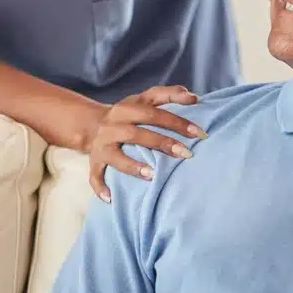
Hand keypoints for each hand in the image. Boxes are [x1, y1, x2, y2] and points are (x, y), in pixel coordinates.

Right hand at [88, 86, 204, 203]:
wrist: (93, 125)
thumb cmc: (129, 114)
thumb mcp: (145, 99)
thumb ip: (170, 95)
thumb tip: (194, 98)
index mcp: (126, 107)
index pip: (153, 112)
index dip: (177, 121)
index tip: (199, 133)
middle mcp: (112, 125)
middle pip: (137, 133)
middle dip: (162, 143)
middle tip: (186, 153)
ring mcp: (101, 145)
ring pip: (115, 156)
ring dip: (133, 166)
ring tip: (153, 174)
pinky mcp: (94, 162)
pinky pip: (94, 176)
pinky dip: (100, 187)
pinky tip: (111, 198)